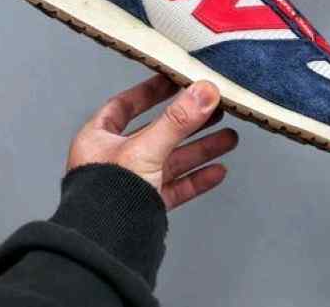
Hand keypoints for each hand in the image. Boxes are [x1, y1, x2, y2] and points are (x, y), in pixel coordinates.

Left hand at [67, 75, 237, 209]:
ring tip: (229, 138)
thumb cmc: (106, 195)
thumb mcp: (145, 147)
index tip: (175, 80)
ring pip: (172, 160)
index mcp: (99, 138)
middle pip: (158, 132)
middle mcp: (114, 159)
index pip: (126, 105)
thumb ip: (178, 120)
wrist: (103, 249)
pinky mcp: (146, 207)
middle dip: (189, 122)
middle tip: (215, 110)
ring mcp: (132, 183)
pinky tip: (218, 171)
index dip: (151, 91)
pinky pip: (176, 188)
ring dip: (201, 149)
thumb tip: (205, 92)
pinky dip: (197, 179)